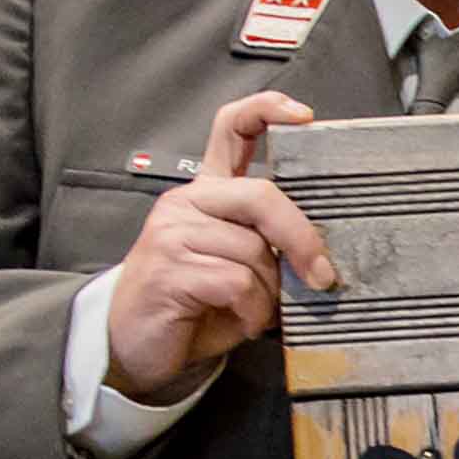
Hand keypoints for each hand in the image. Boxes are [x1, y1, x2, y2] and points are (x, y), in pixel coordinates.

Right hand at [103, 92, 340, 400]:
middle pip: (262, 196)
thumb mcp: (239, 266)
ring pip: (254, 251)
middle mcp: (188, 202)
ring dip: (269, 293)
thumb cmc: (195, 306)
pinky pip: (238, 283)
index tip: (303, 116)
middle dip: (301, 239)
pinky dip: (252, 311)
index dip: (267, 111)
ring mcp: (173, 232)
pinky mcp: (168, 267)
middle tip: (322, 275)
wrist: (135, 347)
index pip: (232, 129)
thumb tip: (322, 249)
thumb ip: (269, 243)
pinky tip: (241, 321)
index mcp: (209, 194)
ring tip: (254, 311)